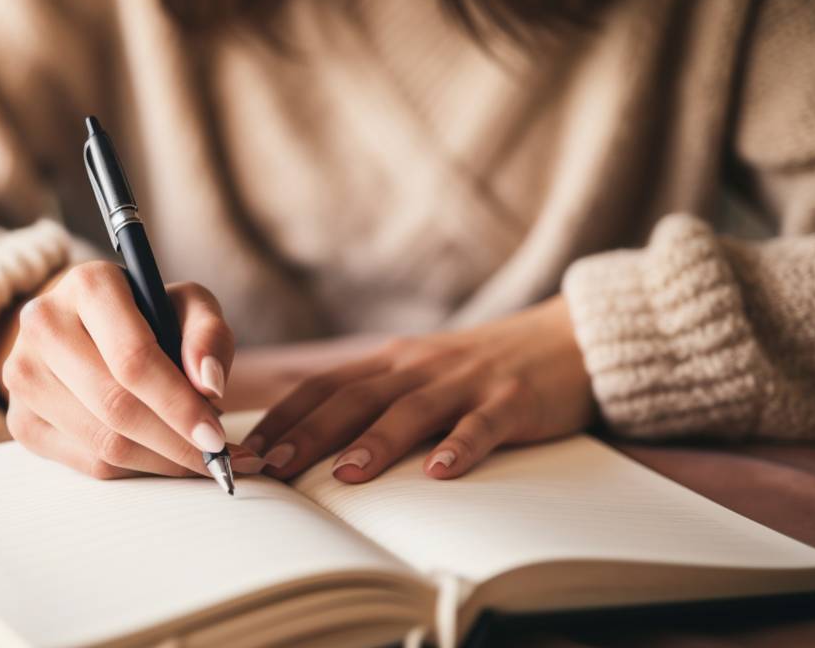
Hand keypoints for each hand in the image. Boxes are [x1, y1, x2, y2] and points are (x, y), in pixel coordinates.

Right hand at [0, 261, 236, 478]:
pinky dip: (135, 470)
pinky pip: (87, 463)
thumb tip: (209, 385)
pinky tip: (162, 459)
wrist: (87, 327)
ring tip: (197, 458)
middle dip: (176, 442)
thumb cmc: (148, 317)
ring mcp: (23, 374)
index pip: (133, 358)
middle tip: (217, 459)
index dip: (179, 404)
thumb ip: (208, 336)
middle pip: (116, 406)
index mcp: (87, 284)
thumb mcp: (188, 307)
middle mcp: (43, 324)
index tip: (217, 437)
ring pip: (102, 443)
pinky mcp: (21, 419)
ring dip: (160, 461)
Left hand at [242, 296, 593, 481]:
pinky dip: (460, 446)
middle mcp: (419, 366)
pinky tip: (440, 473)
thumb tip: (305, 439)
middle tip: (272, 467)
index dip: (282, 417)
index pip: (323, 386)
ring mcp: (466, 381)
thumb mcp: (421, 373)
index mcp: (390, 361)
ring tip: (345, 474)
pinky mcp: (513, 400)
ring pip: (411, 409)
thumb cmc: (483, 369)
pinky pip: (483, 425)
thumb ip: (374, 397)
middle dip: (309, 433)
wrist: (569, 339)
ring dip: (376, 442)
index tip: (246, 451)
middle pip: (354, 397)